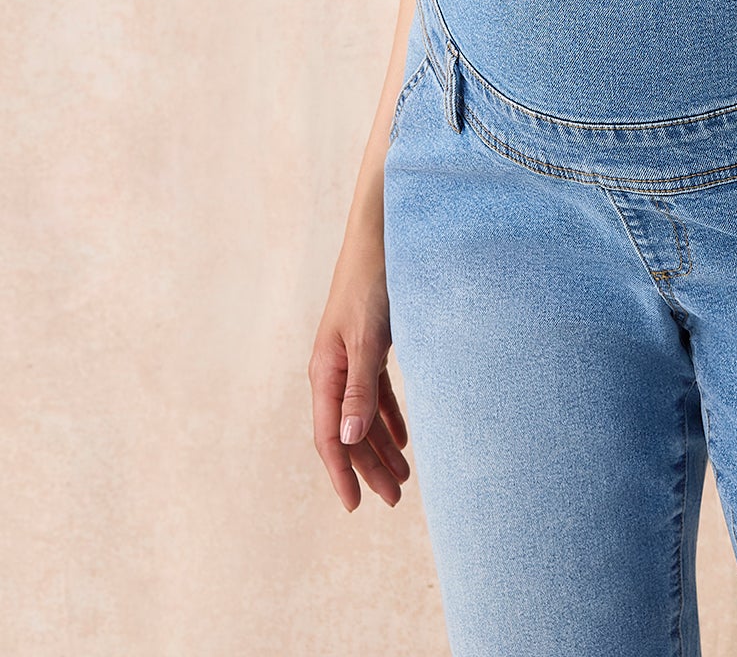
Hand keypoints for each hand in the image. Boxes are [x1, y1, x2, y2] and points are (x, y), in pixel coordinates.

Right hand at [309, 236, 411, 509]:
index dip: (342, 473)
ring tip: (404, 477)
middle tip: (395, 499)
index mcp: (325, 372)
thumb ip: (359, 389)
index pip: (331, 436)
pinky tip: (404, 438)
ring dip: (382, 446)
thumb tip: (350, 440)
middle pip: (349, 432)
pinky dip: (389, 417)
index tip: (356, 506)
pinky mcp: (369, 346)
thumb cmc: (371, 285)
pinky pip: (376, 394)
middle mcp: (334, 370)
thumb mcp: (367, 340)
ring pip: (364, 415)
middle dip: (369, 467)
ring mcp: (351, 358)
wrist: (380, 238)